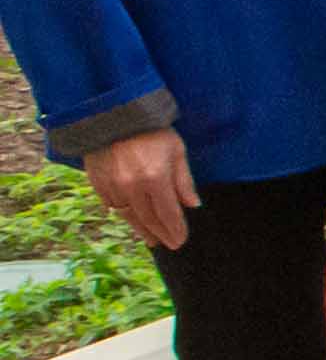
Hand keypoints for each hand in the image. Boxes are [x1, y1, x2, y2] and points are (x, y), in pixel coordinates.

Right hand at [81, 128, 194, 253]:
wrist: (115, 115)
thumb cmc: (152, 131)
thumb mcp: (177, 151)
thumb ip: (184, 181)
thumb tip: (193, 205)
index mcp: (155, 178)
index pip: (168, 213)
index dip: (176, 229)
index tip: (181, 240)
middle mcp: (132, 187)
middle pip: (148, 219)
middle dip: (161, 234)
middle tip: (170, 244)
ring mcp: (113, 186)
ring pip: (128, 216)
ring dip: (141, 230)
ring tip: (152, 239)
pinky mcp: (98, 183)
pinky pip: (111, 206)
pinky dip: (123, 215)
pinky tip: (132, 219)